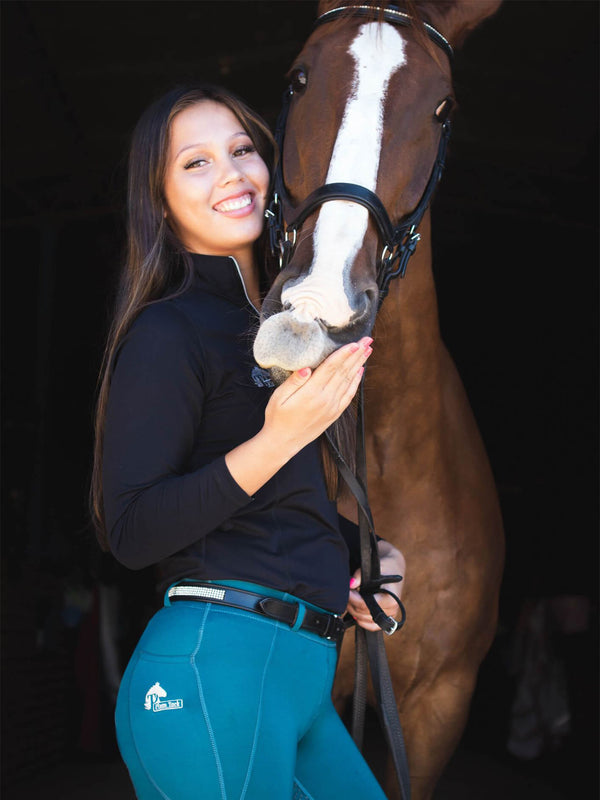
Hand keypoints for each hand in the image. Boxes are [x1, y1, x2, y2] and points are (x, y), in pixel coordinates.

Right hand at [262, 337, 372, 455]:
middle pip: (344, 372)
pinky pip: (349, 395)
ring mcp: (332, 407)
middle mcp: (325, 399)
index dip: (344, 354)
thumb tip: (307, 368)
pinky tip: (360, 371)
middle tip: (367, 340)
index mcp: (311, 393)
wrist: (283, 442)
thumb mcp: (278, 398)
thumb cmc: (277, 418)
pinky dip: (356, 382)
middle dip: (357, 354)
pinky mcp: (334, 413)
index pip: (331, 368)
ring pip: (349, 381)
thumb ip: (293, 382)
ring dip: (359, 364)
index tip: (355, 343)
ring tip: (368, 350)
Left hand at [346, 540, 405, 631]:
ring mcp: (389, 617)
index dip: (353, 598)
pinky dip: (360, 620)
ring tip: (349, 599)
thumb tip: (350, 584)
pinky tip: (354, 610)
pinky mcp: (385, 621)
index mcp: (392, 598)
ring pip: (364, 621)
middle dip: (351, 603)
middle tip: (345, 593)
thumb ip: (361, 575)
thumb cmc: (385, 567)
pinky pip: (370, 626)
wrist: (394, 570)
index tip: (346, 591)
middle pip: (363, 613)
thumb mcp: (375, 566)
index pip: (366, 605)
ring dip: (353, 611)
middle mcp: (392, 610)